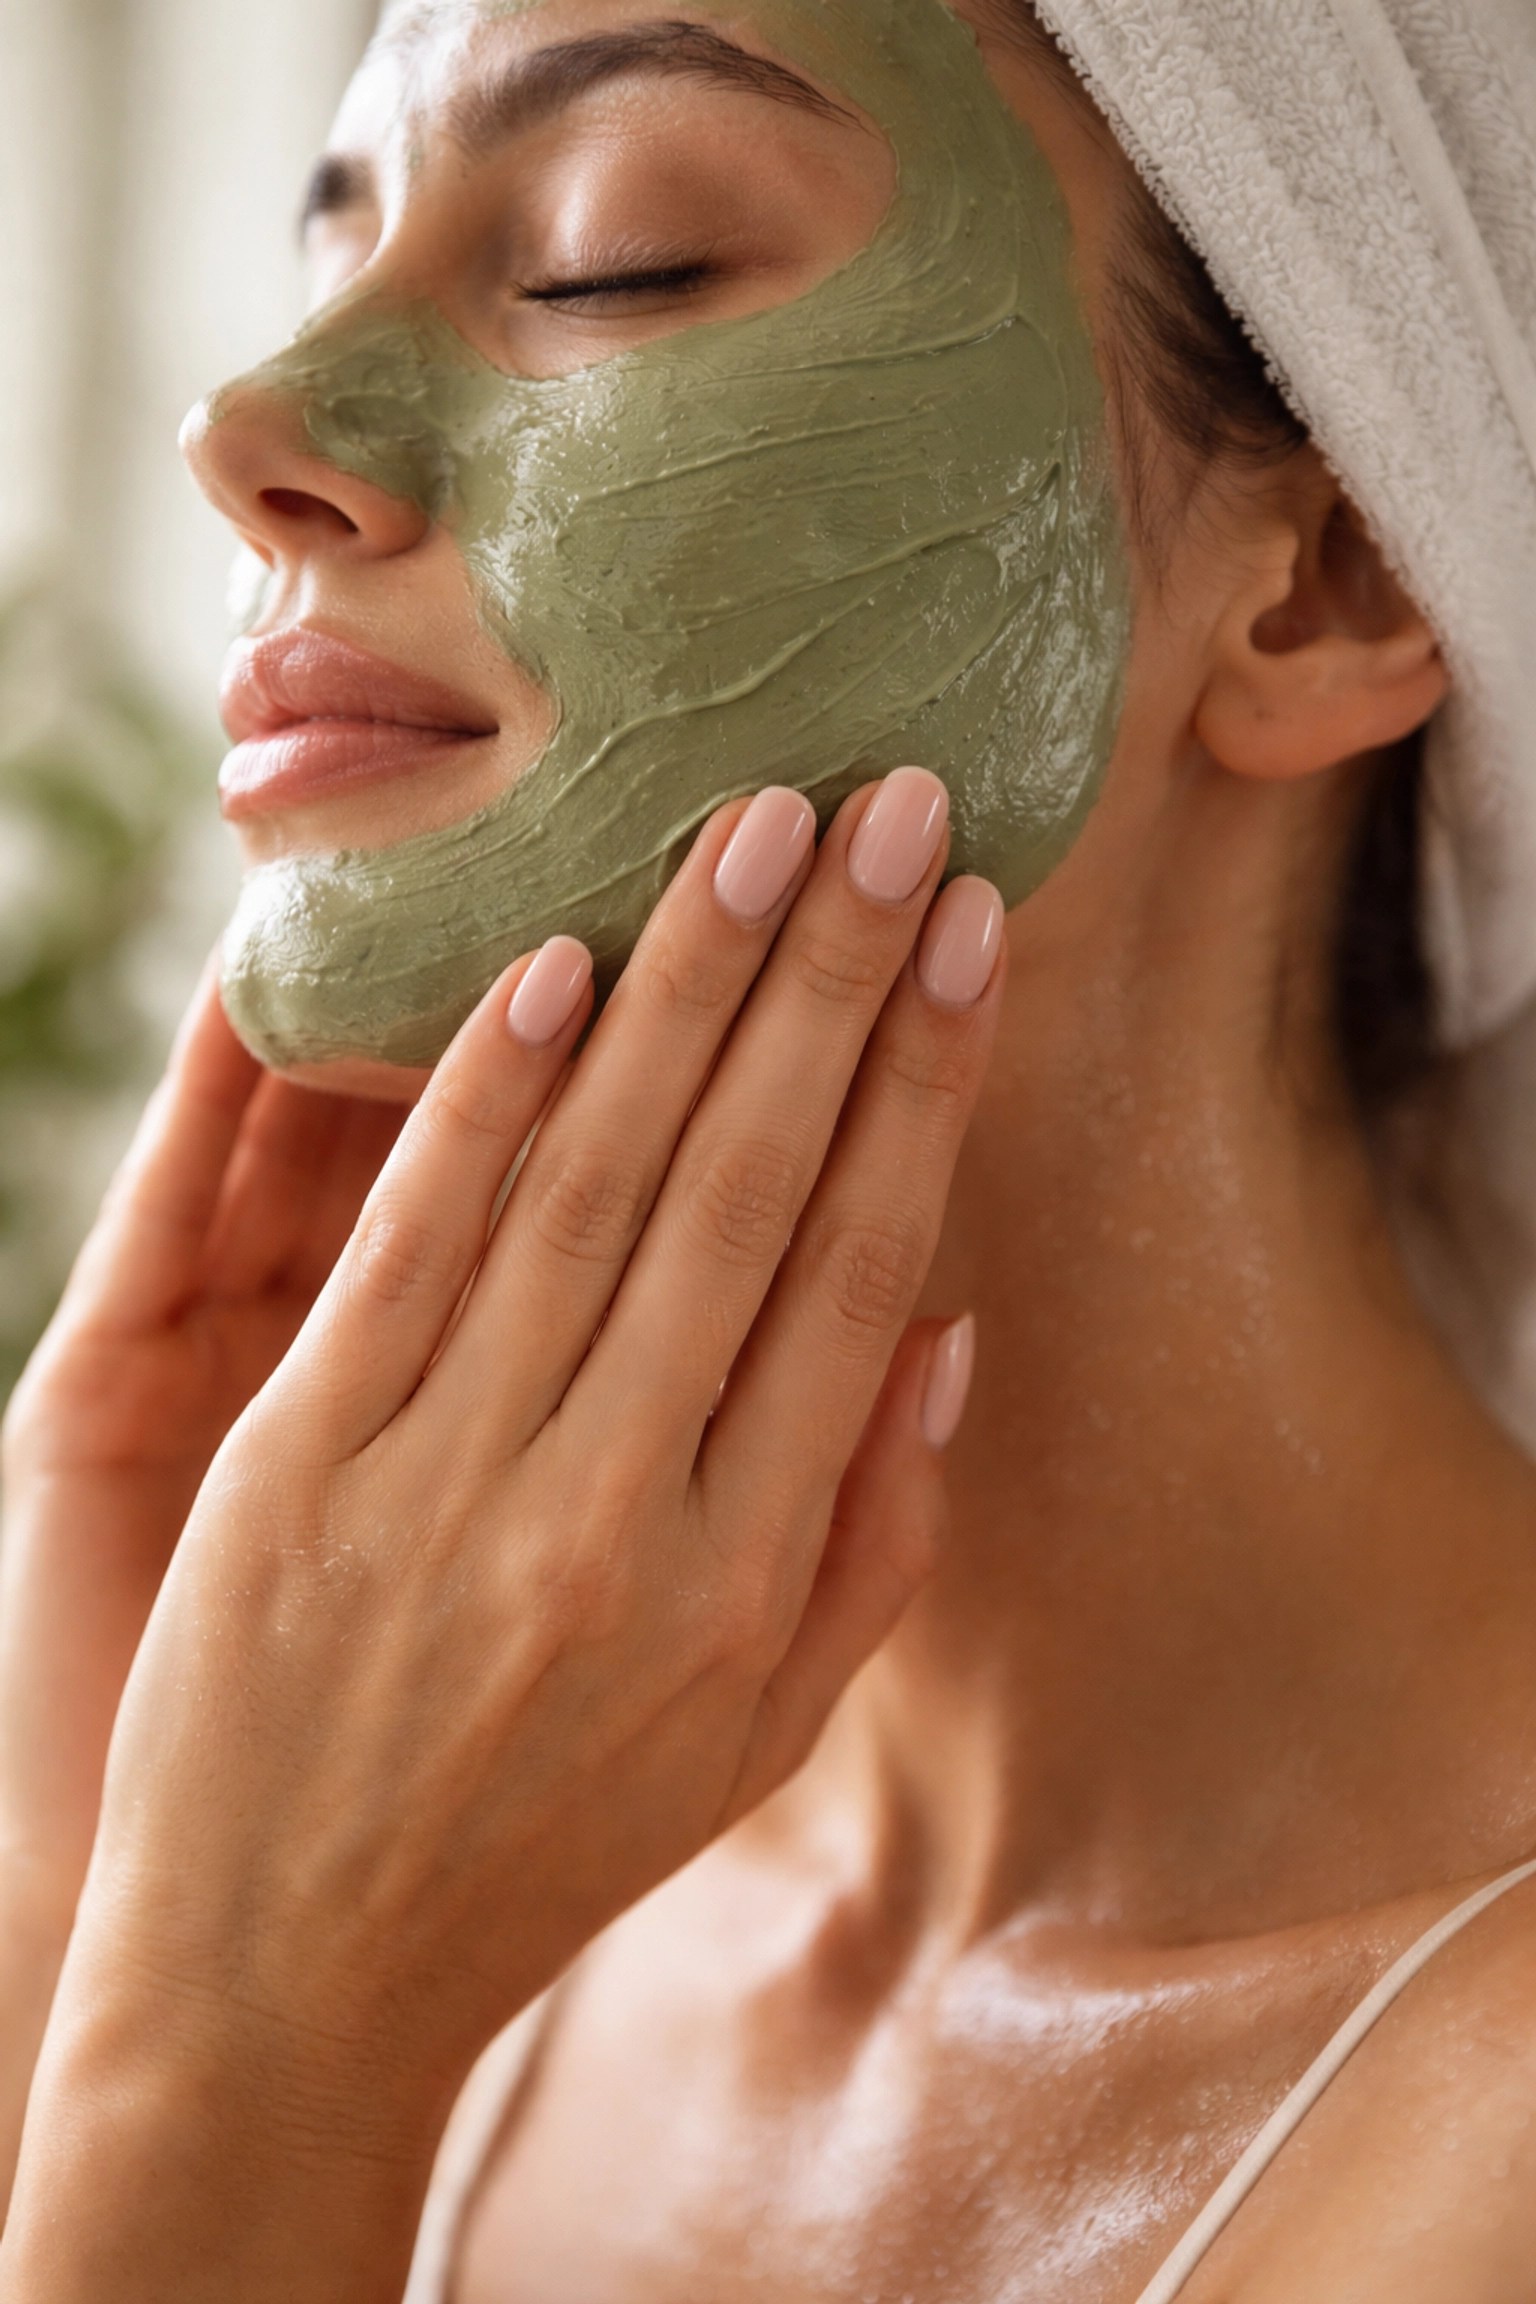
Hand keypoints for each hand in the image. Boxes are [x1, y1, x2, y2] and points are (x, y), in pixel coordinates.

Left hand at [7, 774, 1002, 2301]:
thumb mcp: (753, 1740)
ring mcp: (452, 1480)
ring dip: (683, 991)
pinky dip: (487, 1093)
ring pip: (593, 1186)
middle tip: (886, 806)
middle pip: (744, 1193)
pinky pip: (415, 1245)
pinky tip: (555, 960)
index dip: (919, 1082)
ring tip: (751, 830)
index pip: (857, 1272)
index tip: (966, 932)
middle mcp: (619, 1516)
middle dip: (830, 981)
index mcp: (748, 1582)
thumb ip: (869, 1538)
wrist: (286, 1978)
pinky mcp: (300, 1458)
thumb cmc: (539, 1843)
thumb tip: (946, 1324)